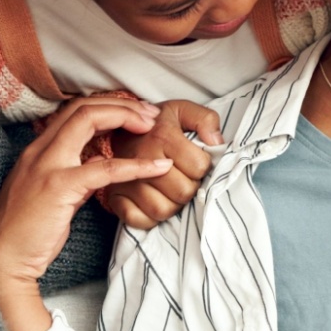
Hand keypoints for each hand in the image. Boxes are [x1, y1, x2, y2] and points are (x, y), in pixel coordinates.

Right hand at [0, 101, 172, 330]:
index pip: (73, 110)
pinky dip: (136, 164)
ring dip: (126, 118)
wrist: (4, 260)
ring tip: (154, 126)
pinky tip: (158, 167)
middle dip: (120, 104)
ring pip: (89, 120)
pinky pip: (105, 168)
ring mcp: (48, 165)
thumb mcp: (51, 193)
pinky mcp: (59, 187)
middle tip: (150, 114)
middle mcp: (39, 150)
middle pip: (83, 107)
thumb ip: (75, 173)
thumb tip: (100, 159)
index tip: (134, 115)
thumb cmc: (27, 231)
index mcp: (37, 150)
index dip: (107, 106)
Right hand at [103, 99, 221, 228]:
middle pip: (183, 192)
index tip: (195, 161)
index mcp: (162, 136)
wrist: (122, 128)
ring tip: (172, 190)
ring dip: (174, 205)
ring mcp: (127, 180)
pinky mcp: (115, 196)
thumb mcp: (183, 111)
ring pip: (163, 210)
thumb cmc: (158, 124)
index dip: (203, 166)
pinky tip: (156, 201)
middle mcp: (143, 159)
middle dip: (191, 187)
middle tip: (185, 177)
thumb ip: (206, 119)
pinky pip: (138, 220)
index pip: (199, 167)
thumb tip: (215, 142)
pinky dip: (150, 218)